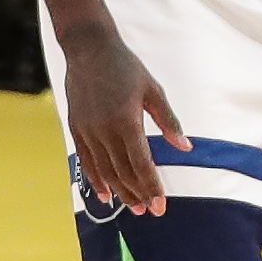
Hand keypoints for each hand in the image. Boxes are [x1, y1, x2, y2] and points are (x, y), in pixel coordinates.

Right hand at [62, 33, 184, 215]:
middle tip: (149, 211)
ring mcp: (87, 130)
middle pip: (122, 172)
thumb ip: (168, 122)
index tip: (160, 206)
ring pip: (104, 170)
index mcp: (126, 121)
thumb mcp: (153, 91)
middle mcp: (104, 130)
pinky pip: (86, 160)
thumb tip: (185, 147)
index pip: (141, 163)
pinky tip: (105, 194)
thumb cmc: (126, 67)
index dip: (151, 187)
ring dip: (119, 191)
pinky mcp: (76, 127)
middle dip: (137, 194)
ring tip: (132, 208)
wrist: (88, 49)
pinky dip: (95, 179)